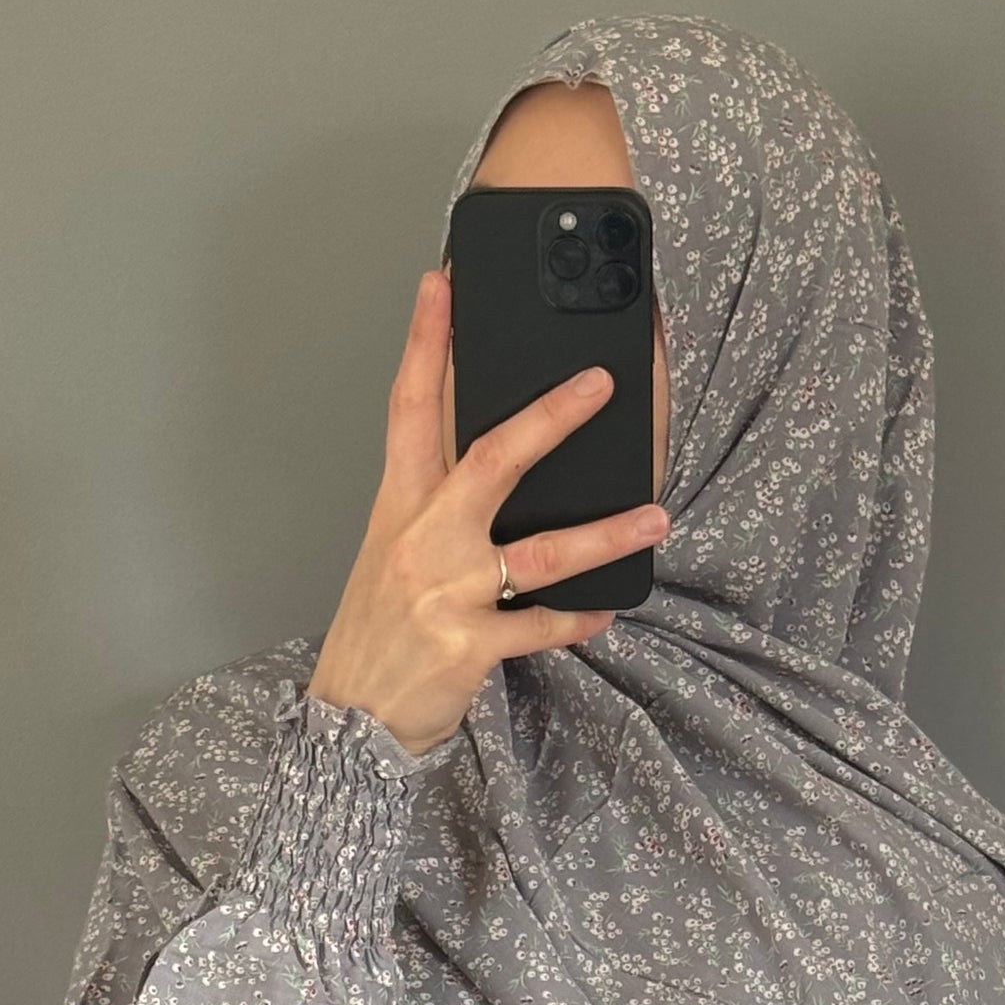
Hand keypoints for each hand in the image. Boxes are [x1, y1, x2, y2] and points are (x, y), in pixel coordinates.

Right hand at [306, 266, 667, 757]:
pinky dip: (578, 618)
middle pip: (491, 459)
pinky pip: (541, 626)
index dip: (425, 342)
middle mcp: (422, 540)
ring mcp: (446, 592)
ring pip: (540, 550)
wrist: (350, 721)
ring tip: (654, 517)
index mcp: (398, 507)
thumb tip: (496, 462)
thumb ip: (435, 507)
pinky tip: (609, 609)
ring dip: (604, 532)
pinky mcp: (469, 644)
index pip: (408, 407)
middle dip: (549, 417)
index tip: (442, 283)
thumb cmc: (377, 634)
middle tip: (601, 384)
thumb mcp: (391, 556)